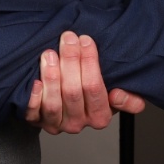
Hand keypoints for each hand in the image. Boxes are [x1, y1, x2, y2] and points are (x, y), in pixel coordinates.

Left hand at [24, 31, 144, 132]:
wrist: (63, 107)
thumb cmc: (89, 94)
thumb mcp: (115, 94)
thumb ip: (130, 99)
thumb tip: (118, 95)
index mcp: (99, 117)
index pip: (94, 88)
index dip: (89, 63)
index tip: (85, 40)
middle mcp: (77, 123)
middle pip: (73, 92)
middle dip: (70, 61)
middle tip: (67, 39)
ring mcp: (55, 123)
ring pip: (53, 102)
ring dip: (51, 76)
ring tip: (49, 53)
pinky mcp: (35, 121)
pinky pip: (33, 112)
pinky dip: (34, 97)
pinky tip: (35, 80)